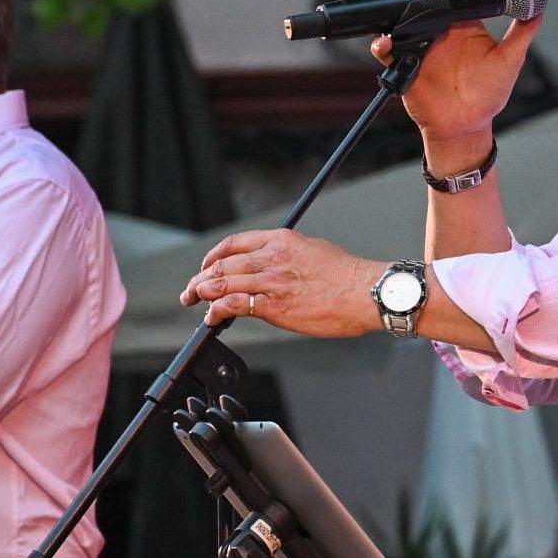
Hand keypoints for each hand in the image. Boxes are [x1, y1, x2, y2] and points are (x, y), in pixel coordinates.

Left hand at [181, 230, 385, 336]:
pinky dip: (217, 310)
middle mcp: (271, 257)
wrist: (365, 292)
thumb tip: (275, 265)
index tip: (206, 266)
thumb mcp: (314, 249)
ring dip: (203, 293)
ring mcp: (271, 281)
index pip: (235, 244)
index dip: (213, 256)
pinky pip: (235, 305)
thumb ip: (289, 255)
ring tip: (194, 301)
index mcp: (281, 240)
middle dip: (200, 278)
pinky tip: (211, 316)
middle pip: (222, 265)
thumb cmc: (347, 276)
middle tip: (191, 290)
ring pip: (223, 283)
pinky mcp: (274, 305)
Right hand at [376, 0, 542, 158]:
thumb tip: (539, 6)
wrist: (467, 125)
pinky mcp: (403, 63)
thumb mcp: (510, 61)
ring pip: (400, 10)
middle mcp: (440, 27)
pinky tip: (388, 42)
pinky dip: (382, 43)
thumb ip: (523, 33)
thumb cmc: (488, 93)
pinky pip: (386, 49)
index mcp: (464, 21)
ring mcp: (420, 43)